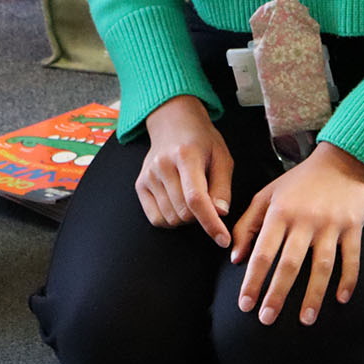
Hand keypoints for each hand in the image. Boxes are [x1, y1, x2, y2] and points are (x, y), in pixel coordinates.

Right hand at [138, 95, 233, 246]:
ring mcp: (148, 175)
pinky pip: (156, 219)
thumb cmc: (202, 141)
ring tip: (190, 197)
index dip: (211, 223)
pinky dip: (170, 219)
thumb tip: (220, 214)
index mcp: (186, 155)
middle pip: (184, 212)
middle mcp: (162, 165)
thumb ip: (223, 188)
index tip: (223, 240)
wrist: (173, 123)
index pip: (196, 198)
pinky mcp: (140, 185)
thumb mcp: (222, 158)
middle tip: (206, 200)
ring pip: (170, 219)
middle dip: (200, 216)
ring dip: (185, 218)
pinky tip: (177, 203)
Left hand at [231, 142, 363, 326]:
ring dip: (313, 294)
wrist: (342, 159)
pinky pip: (351, 257)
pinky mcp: (353, 226)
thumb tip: (236, 258)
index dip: (253, 280)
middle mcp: (304, 220)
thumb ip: (248, 224)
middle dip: (277, 294)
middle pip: (289, 263)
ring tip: (305, 319)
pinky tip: (341, 298)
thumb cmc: (300, 181)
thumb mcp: (268, 195)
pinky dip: (348, 279)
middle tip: (267, 318)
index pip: (262, 252)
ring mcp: (330, 224)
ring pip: (321, 265)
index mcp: (280, 212)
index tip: (246, 304)